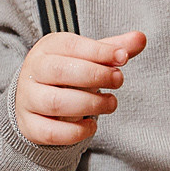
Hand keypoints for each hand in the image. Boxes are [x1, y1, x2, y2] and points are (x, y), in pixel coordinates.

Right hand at [15, 30, 146, 147]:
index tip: (123, 58)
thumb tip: (141, 38)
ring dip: (90, 104)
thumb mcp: (88, 57)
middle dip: (95, 76)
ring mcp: (28, 99)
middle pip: (60, 71)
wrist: (35, 99)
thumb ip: (113, 49)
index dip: (100, 52)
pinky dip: (76, 132)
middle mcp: (32, 71)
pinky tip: (91, 125)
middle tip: (119, 80)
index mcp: (47, 48)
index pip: (71, 46)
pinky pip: (51, 132)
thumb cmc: (68, 74)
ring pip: (56, 103)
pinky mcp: (30, 126)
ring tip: (110, 103)